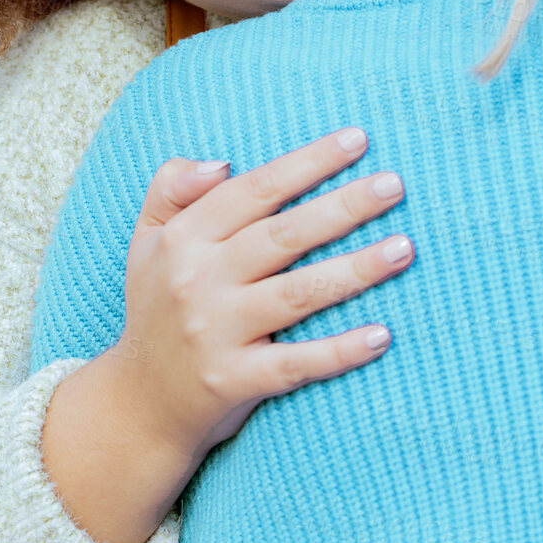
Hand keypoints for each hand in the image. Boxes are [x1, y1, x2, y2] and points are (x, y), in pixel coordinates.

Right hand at [115, 127, 414, 460]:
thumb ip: (172, 187)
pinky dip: (340, 351)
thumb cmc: (158, 305)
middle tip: (394, 184)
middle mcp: (199, 281)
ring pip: (299, 293)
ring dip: (355, 270)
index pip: (255, 190)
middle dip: (344, 206)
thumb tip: (222, 162)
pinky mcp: (234, 381)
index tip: (358, 139)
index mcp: (183, 239)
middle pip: (284, 235)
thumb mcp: (147, 239)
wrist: (138, 403)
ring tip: (404, 247)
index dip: (308, 162)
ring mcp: (217, 333)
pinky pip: (297, 363)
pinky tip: (383, 334)